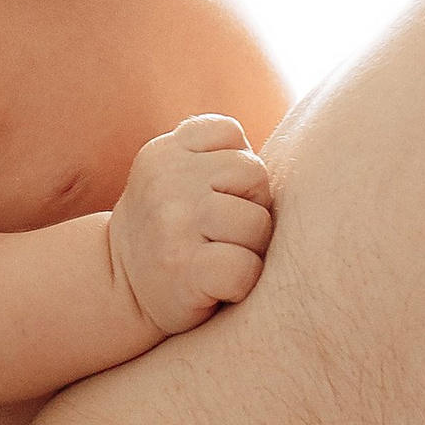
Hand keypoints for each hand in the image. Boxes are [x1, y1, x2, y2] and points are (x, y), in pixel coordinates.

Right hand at [106, 116, 276, 338]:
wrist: (119, 290)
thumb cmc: (170, 232)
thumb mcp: (176, 177)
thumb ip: (217, 156)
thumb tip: (305, 151)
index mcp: (164, 151)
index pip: (232, 135)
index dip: (235, 172)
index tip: (210, 198)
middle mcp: (165, 180)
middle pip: (255, 175)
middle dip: (249, 207)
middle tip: (216, 235)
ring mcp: (173, 223)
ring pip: (258, 222)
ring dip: (249, 248)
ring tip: (216, 259)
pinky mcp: (184, 268)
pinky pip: (248, 268)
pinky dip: (241, 284)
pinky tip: (216, 286)